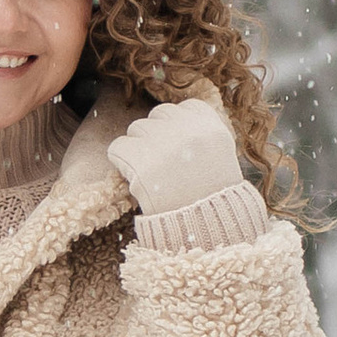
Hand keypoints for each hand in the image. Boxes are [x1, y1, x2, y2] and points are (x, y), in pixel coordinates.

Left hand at [107, 95, 244, 215]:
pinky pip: (117, 147)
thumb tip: (169, 118)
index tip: (180, 150)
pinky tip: (136, 178)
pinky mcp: (139, 159)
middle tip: (164, 165)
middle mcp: (186, 128)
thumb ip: (199, 133)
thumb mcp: (219, 156)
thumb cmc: (211, 197)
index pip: (184, 108)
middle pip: (158, 115)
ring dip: (139, 149)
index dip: (177, 128)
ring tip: (152, 174)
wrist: (203, 229)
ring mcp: (162, 142)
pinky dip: (121, 162)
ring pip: (136, 129)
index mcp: (210, 125)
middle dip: (157, 136)